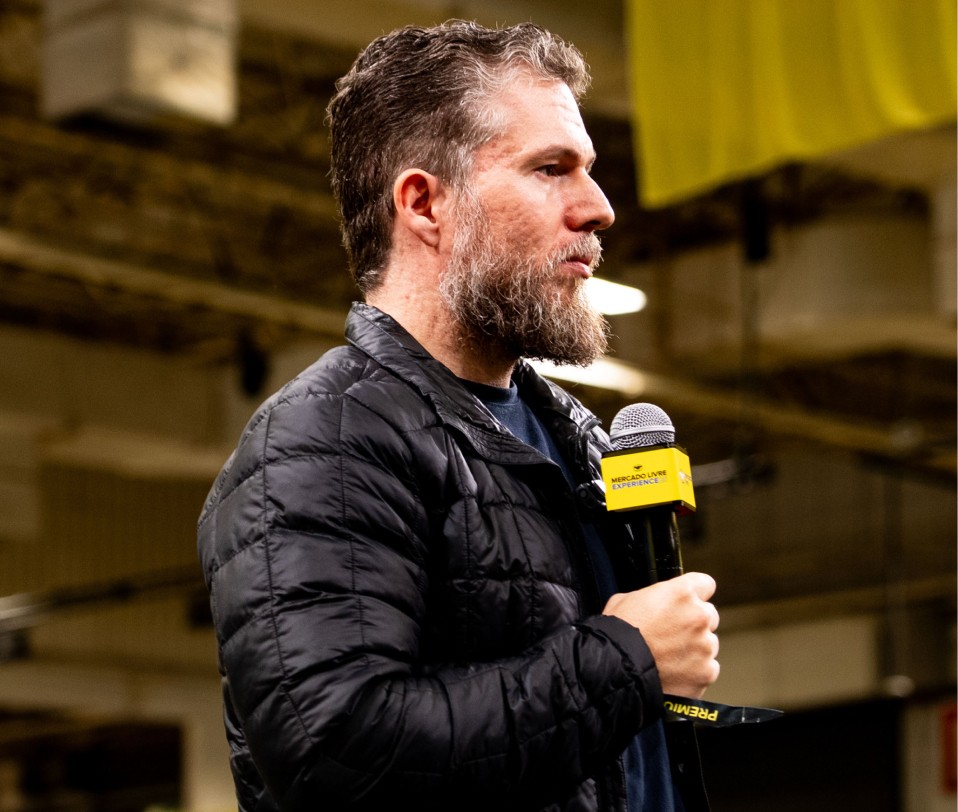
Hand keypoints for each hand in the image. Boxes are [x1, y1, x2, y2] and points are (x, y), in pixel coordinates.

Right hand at [603, 572, 719, 697]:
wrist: (616, 668)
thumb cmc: (618, 633)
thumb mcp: (627, 599)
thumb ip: (651, 597)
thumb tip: (653, 602)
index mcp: (681, 593)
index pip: (705, 584)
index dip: (695, 594)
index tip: (688, 602)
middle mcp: (699, 616)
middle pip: (709, 615)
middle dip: (694, 623)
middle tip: (672, 634)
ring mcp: (705, 645)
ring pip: (709, 643)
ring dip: (695, 647)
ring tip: (670, 656)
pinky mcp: (706, 671)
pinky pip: (708, 667)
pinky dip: (695, 670)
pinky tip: (675, 671)